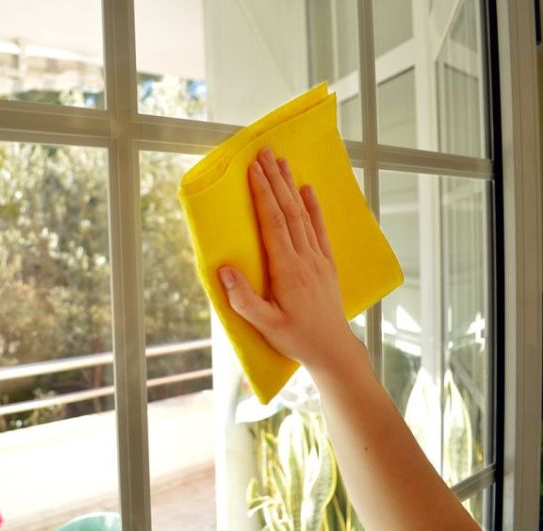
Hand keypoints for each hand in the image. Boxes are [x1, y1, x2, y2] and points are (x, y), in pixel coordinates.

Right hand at [217, 148, 365, 375]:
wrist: (333, 350)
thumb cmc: (295, 338)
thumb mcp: (265, 324)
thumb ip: (243, 299)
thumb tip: (225, 270)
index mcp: (288, 269)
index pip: (273, 223)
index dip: (263, 194)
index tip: (253, 170)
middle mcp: (305, 258)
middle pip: (288, 210)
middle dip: (275, 179)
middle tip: (264, 153)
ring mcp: (319, 259)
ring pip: (303, 214)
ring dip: (291, 186)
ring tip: (281, 162)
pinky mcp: (327, 264)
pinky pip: (320, 229)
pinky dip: (314, 207)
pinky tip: (307, 189)